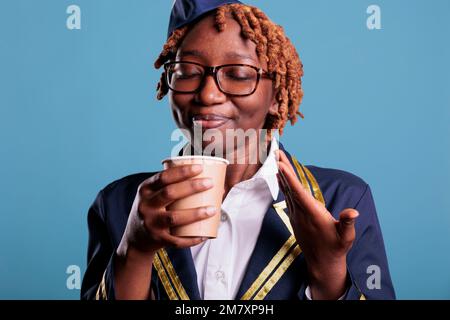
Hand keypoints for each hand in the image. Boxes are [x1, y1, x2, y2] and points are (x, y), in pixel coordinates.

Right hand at [117, 164, 215, 257]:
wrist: (135, 238)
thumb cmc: (152, 210)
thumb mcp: (152, 194)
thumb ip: (171, 185)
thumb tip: (204, 175)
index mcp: (146, 189)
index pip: (164, 177)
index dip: (182, 172)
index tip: (200, 167)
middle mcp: (146, 205)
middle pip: (170, 193)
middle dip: (192, 187)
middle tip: (210, 183)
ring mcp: (151, 223)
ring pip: (174, 217)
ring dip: (195, 213)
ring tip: (213, 209)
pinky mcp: (157, 239)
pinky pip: (177, 240)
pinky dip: (192, 238)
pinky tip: (204, 234)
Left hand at [276, 150, 358, 298]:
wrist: (323, 263)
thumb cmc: (336, 248)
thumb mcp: (346, 237)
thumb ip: (348, 223)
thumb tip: (353, 212)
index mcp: (313, 214)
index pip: (299, 193)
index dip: (290, 178)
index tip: (281, 165)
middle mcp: (301, 213)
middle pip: (290, 188)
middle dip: (283, 170)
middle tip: (276, 153)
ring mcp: (297, 216)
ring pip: (287, 191)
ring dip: (282, 175)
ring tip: (277, 160)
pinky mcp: (296, 218)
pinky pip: (288, 197)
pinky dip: (284, 185)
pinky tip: (281, 178)